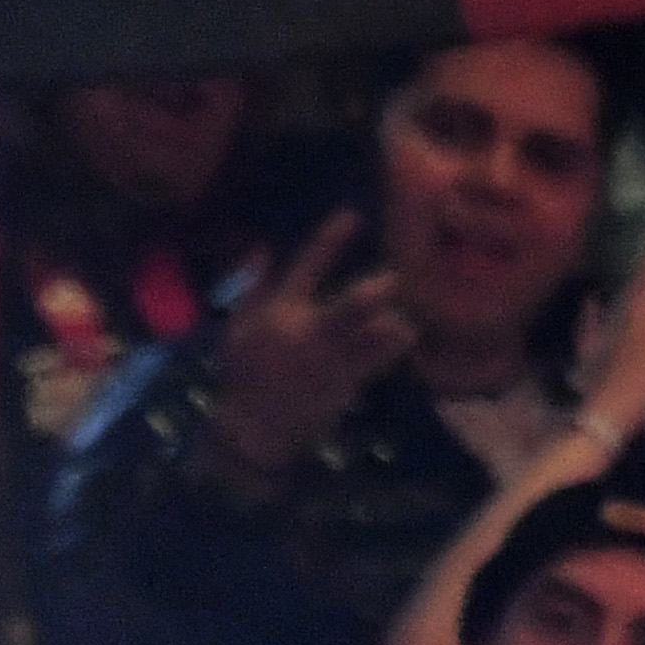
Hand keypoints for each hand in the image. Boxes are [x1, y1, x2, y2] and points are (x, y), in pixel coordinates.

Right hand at [203, 209, 412, 480]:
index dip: (330, 240)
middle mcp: (309, 333)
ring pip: (375, 335)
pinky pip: (381, 359)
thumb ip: (253, 285)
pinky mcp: (347, 382)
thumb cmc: (244, 374)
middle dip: (375, 290)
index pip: (306, 268)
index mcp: (280, 314)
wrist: (254, 429)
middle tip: (394, 278)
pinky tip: (406, 333)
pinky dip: (395, 345)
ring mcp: (332, 359)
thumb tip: (263, 246)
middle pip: (350, 306)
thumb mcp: (237, 328)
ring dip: (396, 321)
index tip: (353, 215)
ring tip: (407, 312)